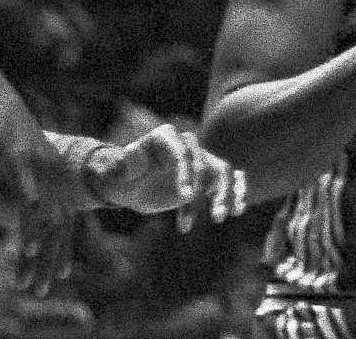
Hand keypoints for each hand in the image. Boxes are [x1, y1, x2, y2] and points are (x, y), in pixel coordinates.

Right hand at [0, 60, 88, 294]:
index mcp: (34, 170)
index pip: (54, 216)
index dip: (53, 248)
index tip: (50, 276)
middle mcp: (39, 163)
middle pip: (55, 218)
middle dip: (49, 256)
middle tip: (42, 286)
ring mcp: (28, 152)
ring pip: (43, 202)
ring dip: (39, 237)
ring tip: (34, 266)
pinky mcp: (11, 141)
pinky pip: (24, 174)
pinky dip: (28, 196)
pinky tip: (29, 214)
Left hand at [84, 121, 251, 225]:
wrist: (131, 185)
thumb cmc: (122, 176)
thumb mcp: (118, 172)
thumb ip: (126, 163)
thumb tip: (133, 153)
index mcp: (166, 137)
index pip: (182, 152)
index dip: (186, 172)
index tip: (184, 197)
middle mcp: (188, 145)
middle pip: (205, 163)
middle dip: (208, 189)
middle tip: (207, 217)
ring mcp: (201, 160)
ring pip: (223, 171)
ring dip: (226, 194)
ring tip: (219, 218)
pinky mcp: (209, 176)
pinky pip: (231, 180)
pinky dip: (237, 193)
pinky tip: (238, 210)